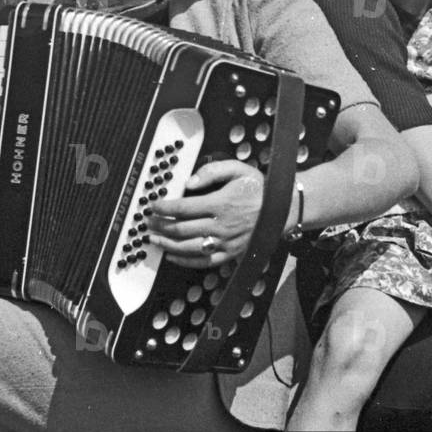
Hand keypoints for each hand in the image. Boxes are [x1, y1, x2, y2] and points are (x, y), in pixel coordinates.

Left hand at [147, 160, 264, 268]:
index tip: (154, 205)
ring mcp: (225, 242)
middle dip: (161, 225)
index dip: (164, 208)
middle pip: (182, 229)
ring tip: (154, 239)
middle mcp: (221, 225)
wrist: (281, 208)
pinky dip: (185, 261)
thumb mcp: (238, 169)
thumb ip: (212, 171)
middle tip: (149, 221)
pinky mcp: (230, 254)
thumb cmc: (258, 188)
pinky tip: (173, 256)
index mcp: (221, 203)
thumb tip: (189, 182)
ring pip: (189, 248)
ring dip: (168, 244)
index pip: (183, 208)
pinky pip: (203, 262)